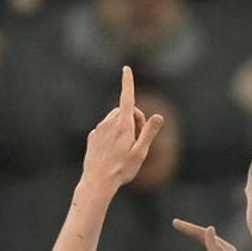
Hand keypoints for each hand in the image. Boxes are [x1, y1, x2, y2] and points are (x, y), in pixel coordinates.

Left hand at [81, 67, 164, 190]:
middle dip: (135, 119)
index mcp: (123, 125)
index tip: (126, 68)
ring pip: (115, 119)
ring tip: (127, 148)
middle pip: (125, 110)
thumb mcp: (141, 152)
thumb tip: (158, 115)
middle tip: (140, 140)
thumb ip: (149, 132)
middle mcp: (109, 123)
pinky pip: (106, 129)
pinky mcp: (93, 137)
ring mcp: (99, 129)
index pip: (127, 98)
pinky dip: (113, 134)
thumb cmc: (122, 169)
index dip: (127, 82)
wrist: (97, 181)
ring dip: (124, 127)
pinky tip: (114, 152)